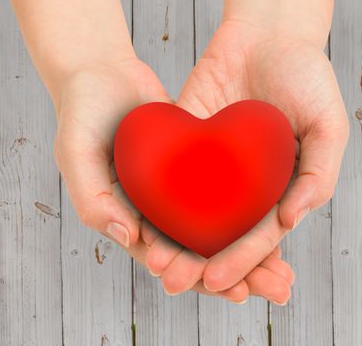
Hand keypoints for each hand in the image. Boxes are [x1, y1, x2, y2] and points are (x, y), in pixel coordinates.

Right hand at [53, 59, 293, 302]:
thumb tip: (129, 237)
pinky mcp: (194, 164)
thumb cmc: (81, 112)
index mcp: (127, 218)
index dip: (200, 279)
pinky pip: (224, 191)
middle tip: (277, 288)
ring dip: (250, 249)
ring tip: (285, 271)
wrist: (101, 72)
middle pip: (200, 251)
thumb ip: (92, 198)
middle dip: (238, 274)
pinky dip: (247, 208)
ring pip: (216, 227)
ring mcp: (176, 188)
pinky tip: (279, 218)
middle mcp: (156, 210)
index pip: (168, 261)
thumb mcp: (76, 154)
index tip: (235, 290)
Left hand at [144, 17, 347, 299]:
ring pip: (191, 212)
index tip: (218, 282)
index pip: (258, 236)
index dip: (240, 262)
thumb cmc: (307, 75)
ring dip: (174, 241)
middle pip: (220, 232)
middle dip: (200, 262)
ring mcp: (213, 164)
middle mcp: (244, 183)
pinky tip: (142, 221)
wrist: (269, 31)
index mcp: (278, 187)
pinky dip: (157, 200)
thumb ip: (318, 175)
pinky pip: (170, 175)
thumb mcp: (328, 125)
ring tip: (156, 266)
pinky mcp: (186, 139)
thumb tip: (291, 222)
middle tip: (176, 284)